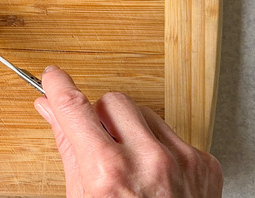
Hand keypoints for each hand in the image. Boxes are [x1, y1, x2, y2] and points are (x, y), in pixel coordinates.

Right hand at [34, 66, 222, 197]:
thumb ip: (68, 147)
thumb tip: (49, 111)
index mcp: (109, 174)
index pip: (74, 109)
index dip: (58, 87)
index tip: (53, 76)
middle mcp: (148, 162)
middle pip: (113, 102)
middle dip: (101, 117)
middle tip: (98, 142)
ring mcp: (181, 161)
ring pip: (144, 113)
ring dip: (131, 131)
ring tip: (129, 166)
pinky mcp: (204, 164)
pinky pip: (173, 134)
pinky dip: (159, 149)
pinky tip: (155, 177)